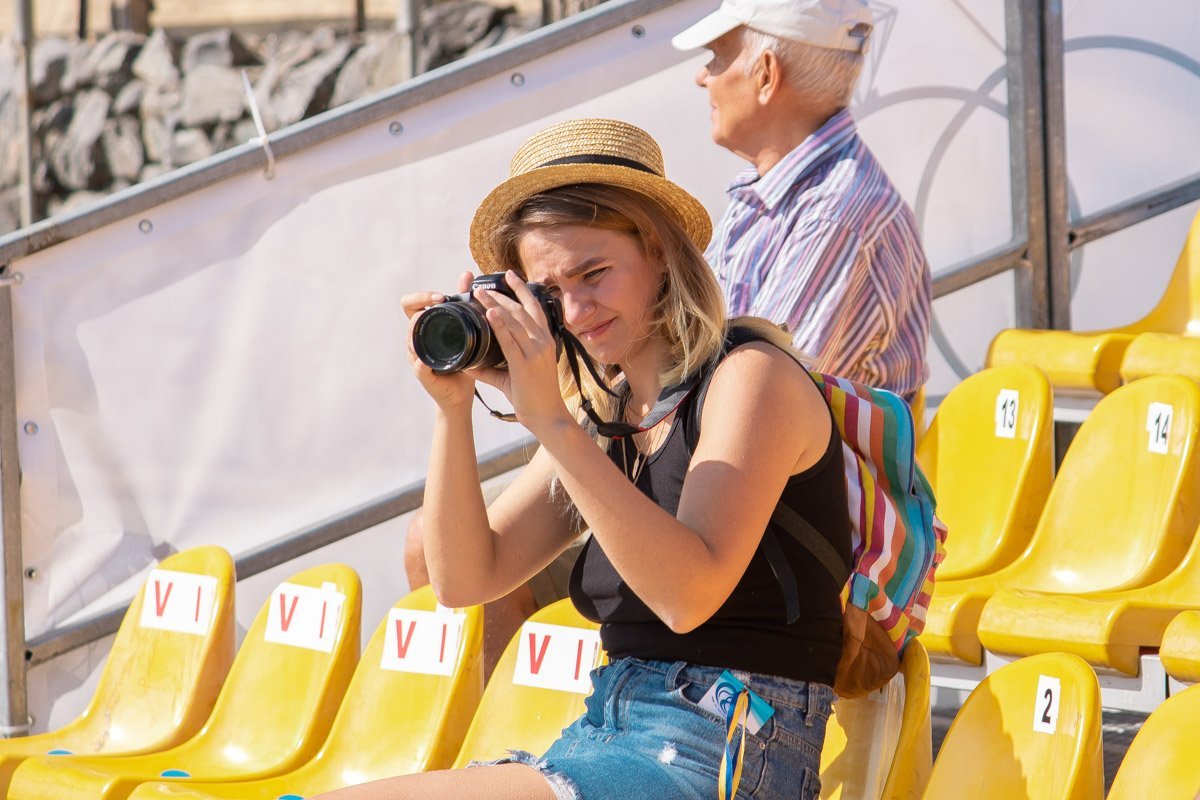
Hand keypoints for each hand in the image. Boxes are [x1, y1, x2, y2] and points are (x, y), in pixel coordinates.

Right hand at [404, 271, 476, 411]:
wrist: (462, 395)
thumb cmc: (464, 361)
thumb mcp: (467, 329)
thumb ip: (463, 302)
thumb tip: (467, 273)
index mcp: (424, 329)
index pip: (410, 303)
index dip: (422, 296)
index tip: (442, 295)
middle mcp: (416, 341)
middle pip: (407, 314)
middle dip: (420, 302)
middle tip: (439, 300)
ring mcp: (417, 358)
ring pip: (411, 337)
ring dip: (420, 327)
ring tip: (434, 319)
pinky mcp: (423, 375)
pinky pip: (419, 364)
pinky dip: (422, 360)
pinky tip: (429, 355)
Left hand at [473, 270, 573, 434]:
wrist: (547, 417)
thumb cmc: (533, 397)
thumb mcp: (512, 376)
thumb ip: (491, 368)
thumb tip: (470, 363)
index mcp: (544, 341)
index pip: (534, 308)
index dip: (522, 289)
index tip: (509, 275)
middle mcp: (542, 342)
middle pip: (522, 309)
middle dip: (501, 294)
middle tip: (482, 284)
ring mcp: (536, 352)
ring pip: (515, 320)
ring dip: (495, 303)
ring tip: (478, 293)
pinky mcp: (526, 364)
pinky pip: (510, 340)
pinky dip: (499, 324)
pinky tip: (489, 312)